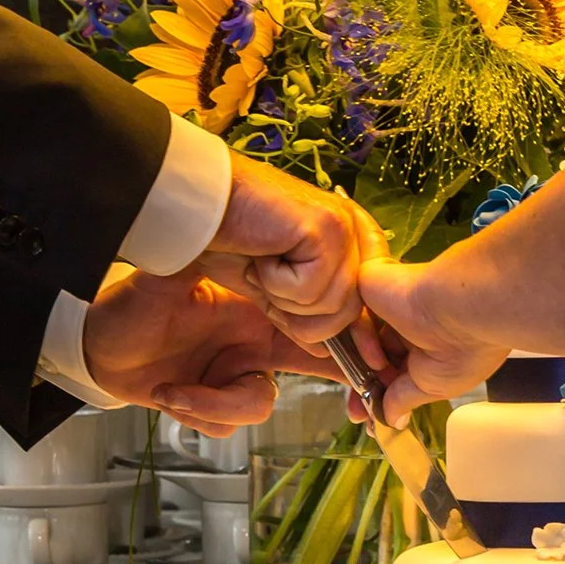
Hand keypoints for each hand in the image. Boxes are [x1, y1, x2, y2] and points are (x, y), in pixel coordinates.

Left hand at [83, 267, 352, 435]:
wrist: (92, 346)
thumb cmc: (127, 306)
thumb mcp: (163, 279)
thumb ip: (192, 258)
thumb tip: (209, 227)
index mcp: (256, 306)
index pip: (315, 316)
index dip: (339, 334)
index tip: (350, 351)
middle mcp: (254, 341)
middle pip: (312, 365)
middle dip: (316, 381)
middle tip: (293, 382)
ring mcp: (236, 373)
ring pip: (259, 404)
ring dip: (216, 404)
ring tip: (174, 390)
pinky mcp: (214, 403)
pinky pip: (227, 425)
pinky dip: (196, 414)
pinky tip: (167, 395)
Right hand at [194, 155, 388, 345]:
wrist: (196, 204)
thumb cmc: (227, 237)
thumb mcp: (269, 289)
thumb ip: (299, 315)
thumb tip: (326, 351)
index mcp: (345, 239)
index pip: (368, 297)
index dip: (361, 330)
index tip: (366, 359)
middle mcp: (351, 229)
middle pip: (351, 309)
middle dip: (304, 318)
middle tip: (266, 288)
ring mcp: (341, 227)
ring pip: (332, 304)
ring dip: (285, 298)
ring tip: (262, 265)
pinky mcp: (325, 227)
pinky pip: (311, 288)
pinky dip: (277, 282)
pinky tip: (261, 254)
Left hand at [358, 258, 508, 428]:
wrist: (467, 312)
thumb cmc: (467, 347)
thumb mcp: (433, 387)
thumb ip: (403, 400)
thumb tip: (392, 420)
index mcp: (426, 340)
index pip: (389, 366)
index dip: (376, 391)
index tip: (366, 417)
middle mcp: (407, 319)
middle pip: (369, 352)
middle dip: (360, 381)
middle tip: (356, 410)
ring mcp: (389, 300)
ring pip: (358, 337)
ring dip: (365, 362)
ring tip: (380, 372)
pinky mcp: (372, 283)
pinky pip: (353, 315)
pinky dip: (362, 339)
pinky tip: (378, 355)